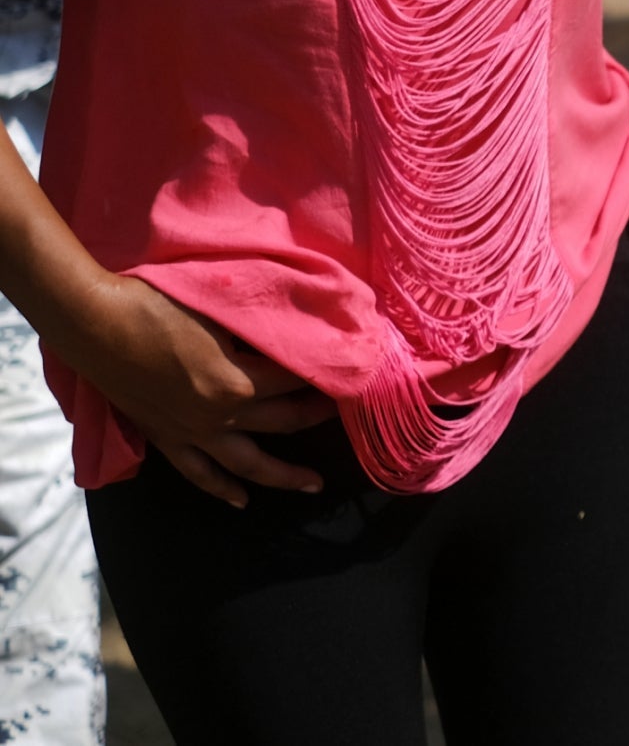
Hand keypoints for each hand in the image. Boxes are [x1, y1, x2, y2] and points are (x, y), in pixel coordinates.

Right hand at [64, 275, 335, 507]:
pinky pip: (197, 473)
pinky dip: (220, 488)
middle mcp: (220, 414)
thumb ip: (256, 328)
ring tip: (313, 485)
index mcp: (237, 381)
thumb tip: (292, 329)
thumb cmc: (158, 306)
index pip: (297, 382)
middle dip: (316, 418)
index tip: (354, 373)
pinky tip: (240, 500)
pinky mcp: (165, 438)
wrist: (96, 325)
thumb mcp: (219, 311)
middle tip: (345, 417)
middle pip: (283, 421)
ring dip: (282, 476)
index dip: (327, 375)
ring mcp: (191, 431)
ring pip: (247, 463)